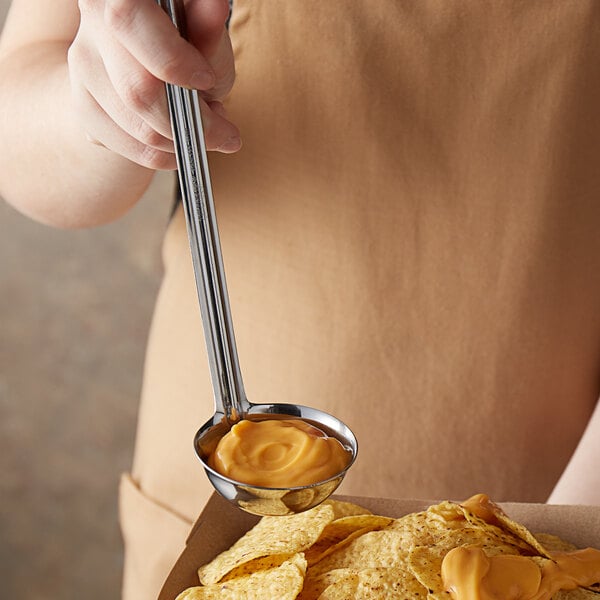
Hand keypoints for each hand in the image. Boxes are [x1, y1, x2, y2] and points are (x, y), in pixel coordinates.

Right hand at [68, 0, 240, 169]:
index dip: (172, 60)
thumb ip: (208, 31)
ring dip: (183, 142)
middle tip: (224, 132)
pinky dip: (165, 156)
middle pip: (136, 89)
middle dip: (191, 121)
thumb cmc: (188, 47)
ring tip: (203, 130)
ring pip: (136, 128)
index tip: (206, 81)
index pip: (129, 20)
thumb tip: (215, 7)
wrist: (154, 65)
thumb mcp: (206, 36)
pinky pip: (127, 148)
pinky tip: (181, 143)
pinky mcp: (82, 105)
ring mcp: (82, 66)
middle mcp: (92, 25)